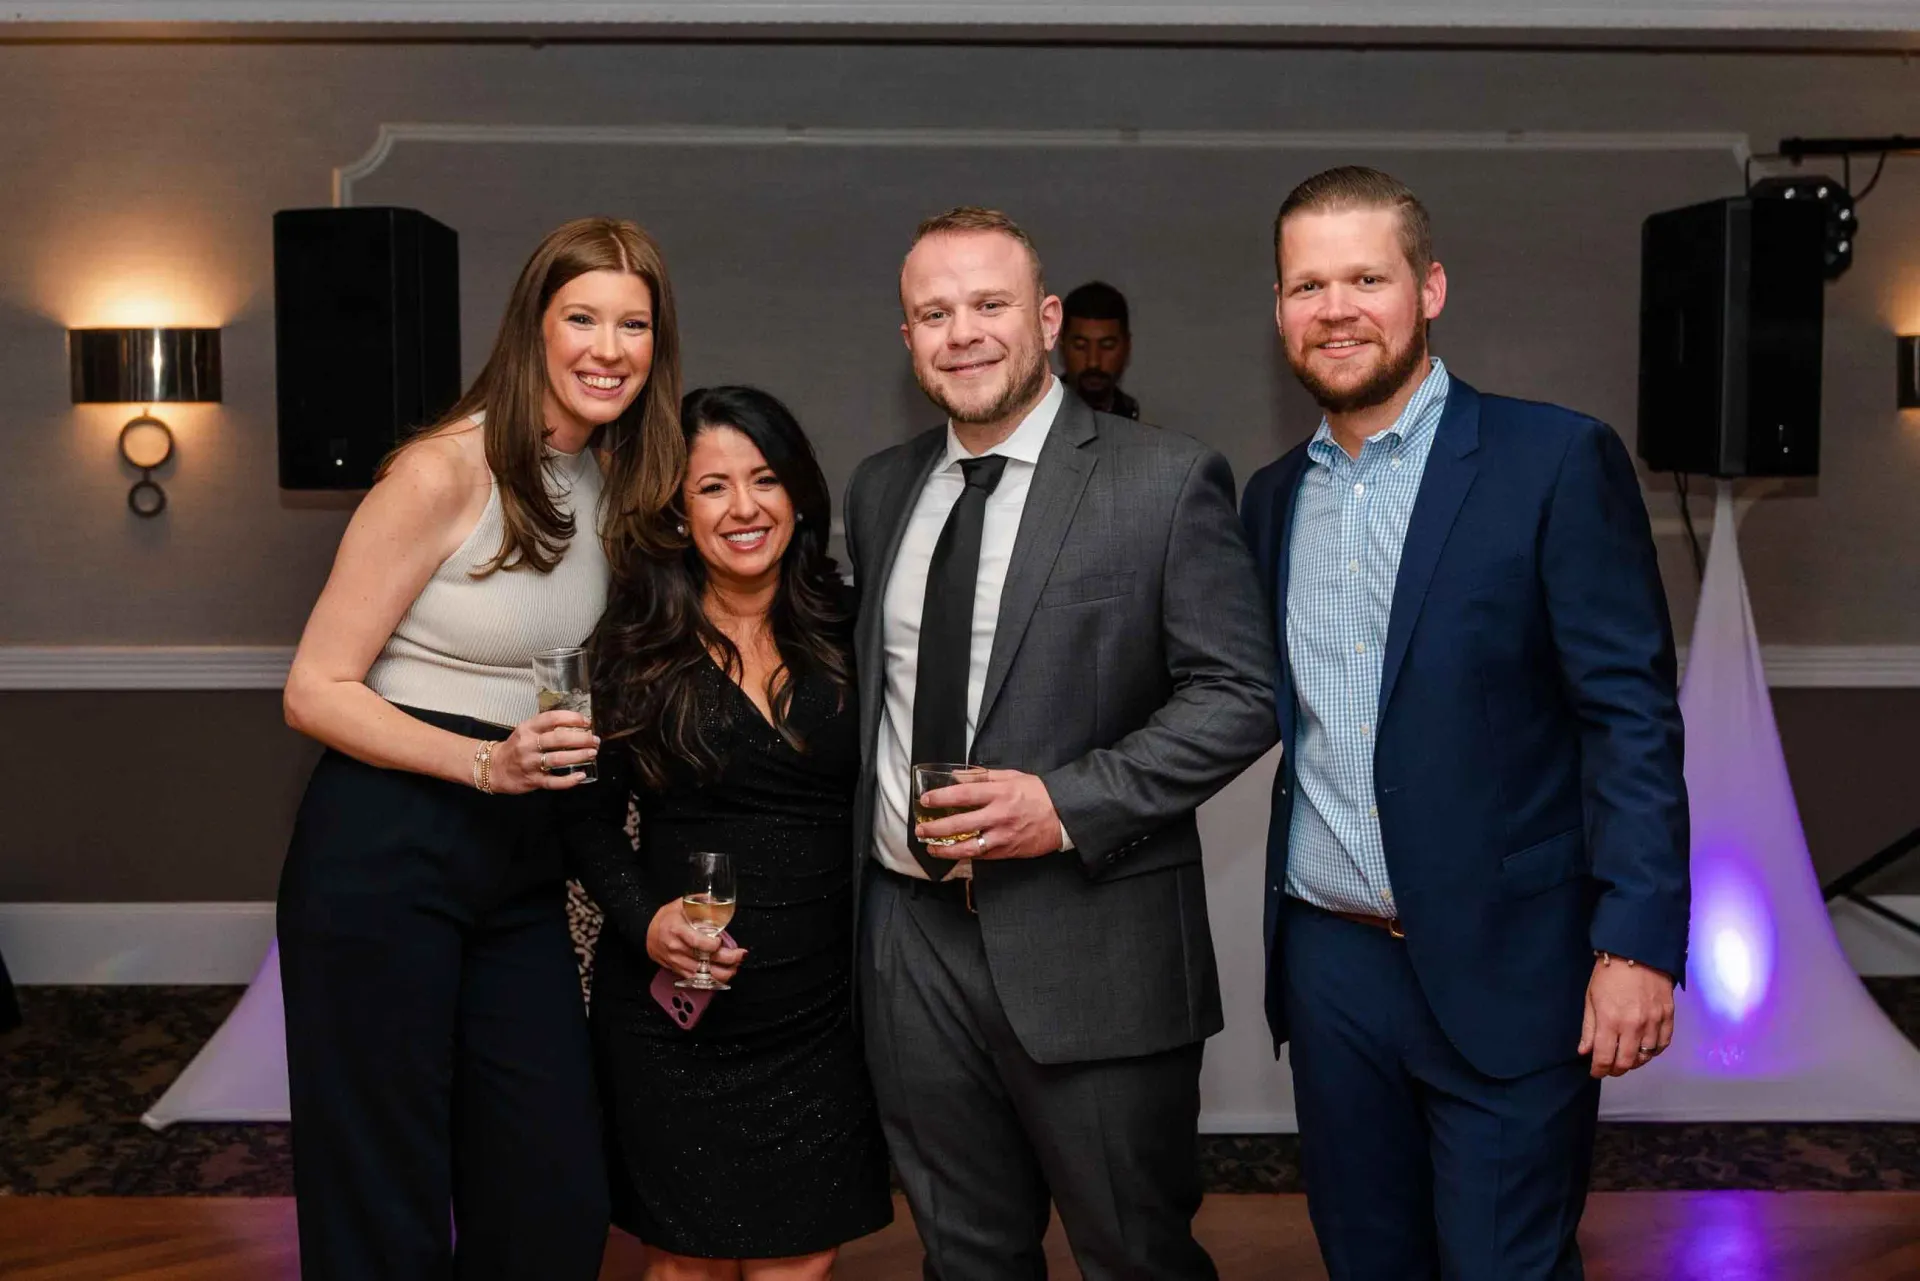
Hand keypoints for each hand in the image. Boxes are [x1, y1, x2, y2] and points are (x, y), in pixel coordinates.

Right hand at [489, 710, 598, 793]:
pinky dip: (569, 780)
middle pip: (559, 739)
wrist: (494, 768)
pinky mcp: (532, 780)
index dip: (572, 718)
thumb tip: (577, 725)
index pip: (552, 718)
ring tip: (592, 753)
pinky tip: (581, 776)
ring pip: (558, 759)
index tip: (586, 722)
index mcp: (527, 728)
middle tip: (594, 740)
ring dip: (579, 756)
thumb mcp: (526, 731)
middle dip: (581, 739)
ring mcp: (530, 763)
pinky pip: (553, 781)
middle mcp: (528, 744)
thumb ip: (547, 727)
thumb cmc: (515, 748)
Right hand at [646, 901, 745, 984]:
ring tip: (735, 968)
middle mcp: (676, 948)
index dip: (712, 945)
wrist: (647, 933)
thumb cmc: (666, 918)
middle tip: (740, 955)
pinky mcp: (677, 970)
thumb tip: (719, 901)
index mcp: (677, 930)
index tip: (721, 942)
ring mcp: (677, 961)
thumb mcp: (680, 904)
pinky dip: (710, 981)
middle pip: (703, 960)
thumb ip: (700, 902)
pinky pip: (695, 979)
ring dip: (721, 974)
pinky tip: (722, 977)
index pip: (696, 942)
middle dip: (726, 960)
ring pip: (701, 974)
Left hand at [915, 769, 1061, 860]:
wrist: (1064, 816)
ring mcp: (1003, 836)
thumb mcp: (1012, 777)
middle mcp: (1000, 815)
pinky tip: (953, 853)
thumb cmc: (1037, 793)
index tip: (926, 800)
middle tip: (921, 830)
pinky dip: (965, 855)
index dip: (942, 797)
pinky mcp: (1008, 851)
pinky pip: (982, 856)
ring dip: (946, 849)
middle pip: (960, 824)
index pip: (964, 794)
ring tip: (932, 848)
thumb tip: (957, 776)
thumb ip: (983, 777)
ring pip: (968, 847)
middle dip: (936, 828)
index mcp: (1001, 793)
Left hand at [1578, 953, 1674, 1077]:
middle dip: (1616, 1070)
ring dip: (1635, 1062)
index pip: (1605, 1058)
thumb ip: (1589, 1028)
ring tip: (1626, 1059)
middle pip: (1627, 1062)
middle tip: (1610, 1069)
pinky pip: (1663, 1044)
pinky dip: (1653, 1052)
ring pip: (1646, 1056)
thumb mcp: (1591, 998)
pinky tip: (1645, 1049)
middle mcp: (1634, 1025)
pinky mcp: (1668, 1017)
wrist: (1638, 953)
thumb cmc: (1608, 974)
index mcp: (1610, 1021)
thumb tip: (1584, 1052)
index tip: (1596, 1072)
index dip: (1599, 1070)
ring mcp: (1654, 1022)